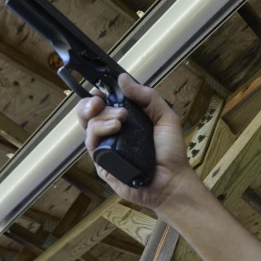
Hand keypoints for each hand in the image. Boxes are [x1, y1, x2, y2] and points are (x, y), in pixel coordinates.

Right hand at [77, 74, 195, 209]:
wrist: (172, 181)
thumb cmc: (171, 152)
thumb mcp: (165, 117)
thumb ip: (147, 96)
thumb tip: (123, 78)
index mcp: (125, 122)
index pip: (102, 105)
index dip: (97, 95)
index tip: (100, 90)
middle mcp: (112, 134)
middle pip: (88, 114)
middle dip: (91, 103)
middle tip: (102, 101)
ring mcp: (106, 149)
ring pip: (88, 126)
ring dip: (101, 117)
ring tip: (121, 119)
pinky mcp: (102, 164)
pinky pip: (92, 144)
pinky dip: (100, 132)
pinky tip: (115, 129)